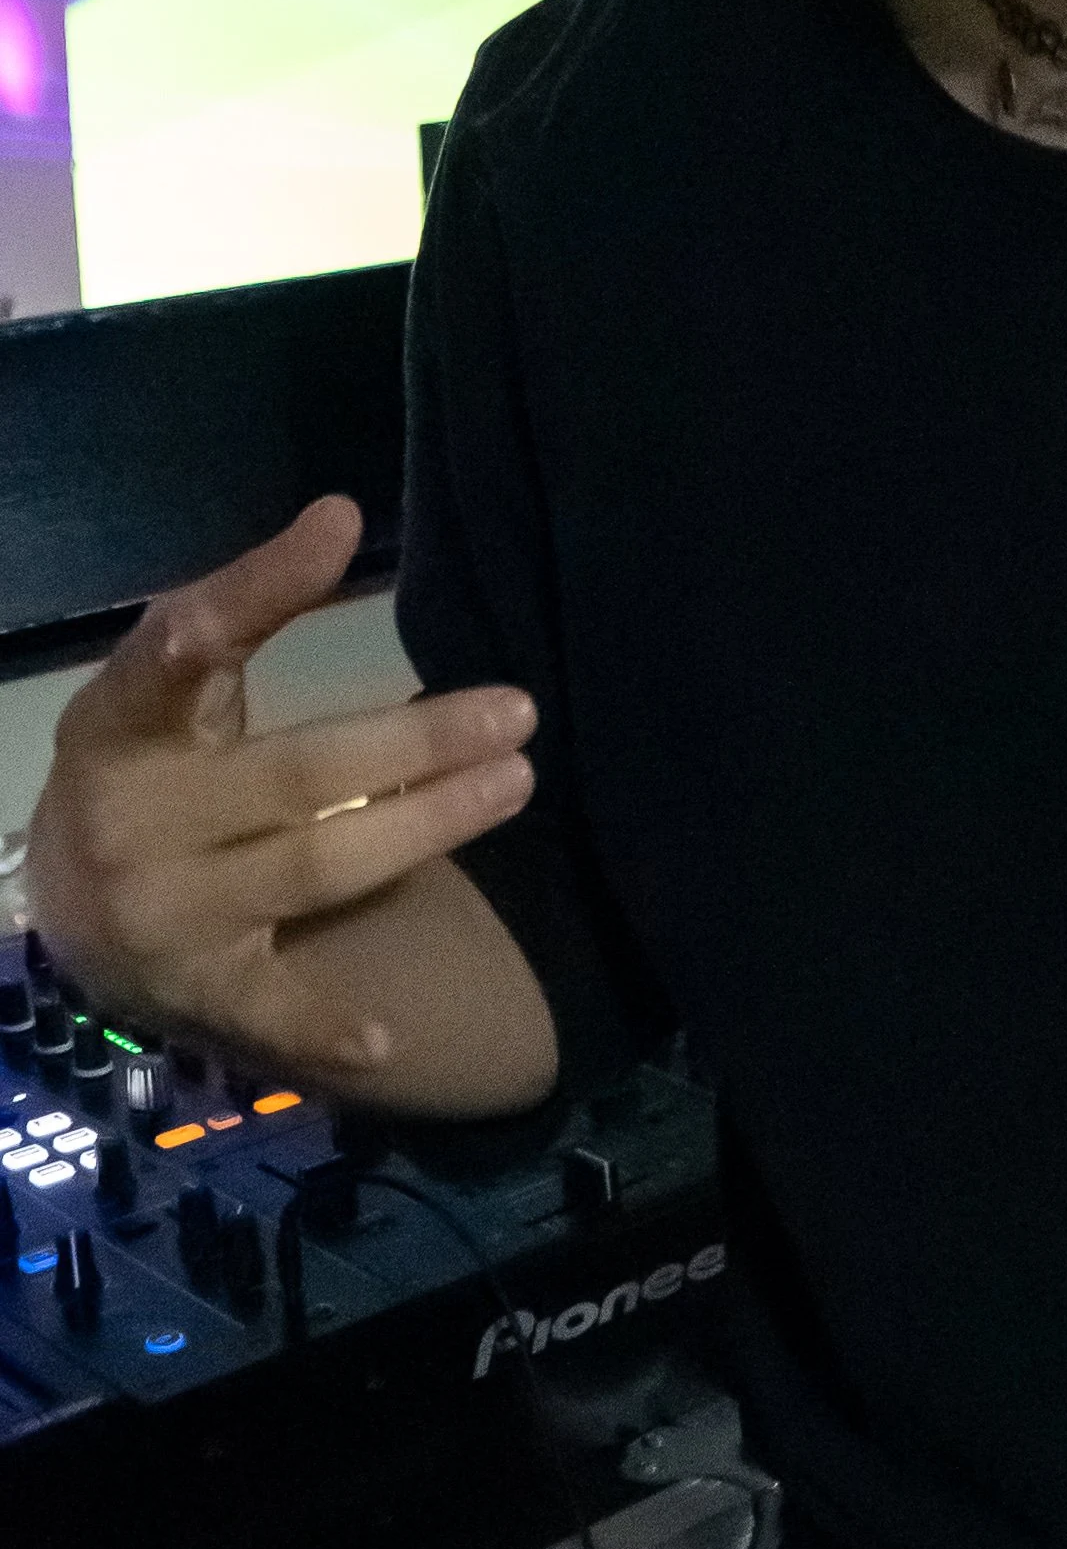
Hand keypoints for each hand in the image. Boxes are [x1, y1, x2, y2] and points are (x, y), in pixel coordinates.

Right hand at [23, 499, 538, 1088]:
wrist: (66, 909)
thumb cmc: (148, 761)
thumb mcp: (172, 679)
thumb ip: (251, 600)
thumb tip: (343, 513)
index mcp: (120, 723)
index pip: (183, 649)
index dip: (256, 589)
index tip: (336, 531)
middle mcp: (134, 821)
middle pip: (295, 777)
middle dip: (414, 745)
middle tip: (517, 713)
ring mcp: (165, 912)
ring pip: (315, 868)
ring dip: (423, 828)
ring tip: (514, 782)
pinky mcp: (196, 989)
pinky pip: (273, 1007)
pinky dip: (328, 1026)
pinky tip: (393, 1035)